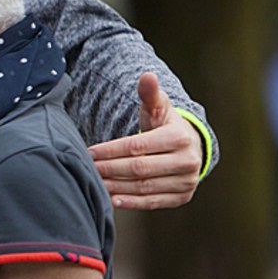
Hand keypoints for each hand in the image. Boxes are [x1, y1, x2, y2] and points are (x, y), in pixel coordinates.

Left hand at [89, 72, 203, 209]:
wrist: (189, 147)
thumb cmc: (165, 125)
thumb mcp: (158, 107)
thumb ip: (149, 94)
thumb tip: (147, 76)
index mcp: (179, 137)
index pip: (137, 146)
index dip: (110, 150)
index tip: (89, 151)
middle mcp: (187, 161)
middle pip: (139, 168)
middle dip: (109, 169)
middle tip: (88, 168)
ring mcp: (186, 182)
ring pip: (144, 187)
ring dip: (116, 187)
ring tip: (95, 183)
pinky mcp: (182, 197)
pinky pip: (153, 202)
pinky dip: (131, 202)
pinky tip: (112, 200)